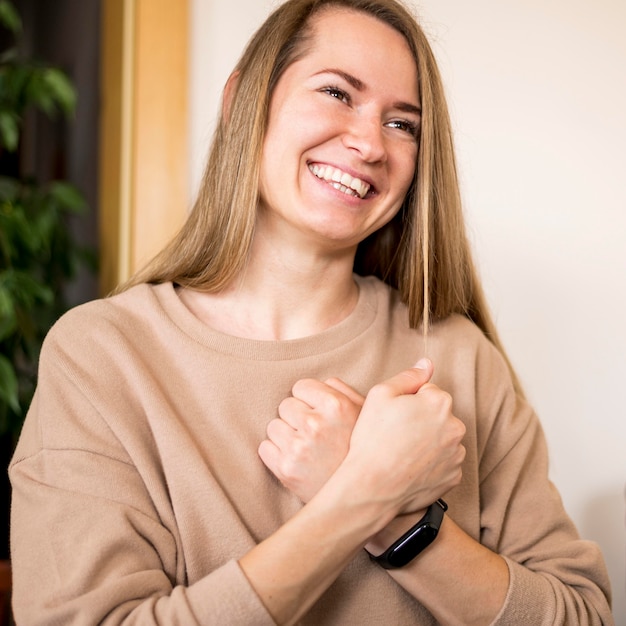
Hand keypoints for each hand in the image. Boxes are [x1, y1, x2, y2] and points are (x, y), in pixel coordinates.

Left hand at [258, 377, 363, 501]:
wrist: (360, 495)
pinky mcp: (286, 469)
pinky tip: (295, 460)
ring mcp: (298, 447)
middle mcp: (315, 424)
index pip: (301, 386)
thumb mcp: (364, 416)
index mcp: (335, 406)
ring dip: (285, 435)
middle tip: (313, 434)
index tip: (318, 413)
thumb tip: (322, 382)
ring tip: (306, 448)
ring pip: (273, 426)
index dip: (309, 399)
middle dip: (296, 417)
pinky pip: (265, 447)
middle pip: (285, 405)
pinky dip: (276, 453)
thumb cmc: (359, 450)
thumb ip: (344, 392)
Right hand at [341, 359, 465, 516]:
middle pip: (438, 415)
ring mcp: (456, 454)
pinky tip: (410, 467)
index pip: (427, 392)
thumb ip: (408, 376)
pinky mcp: (454, 477)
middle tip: (394, 434)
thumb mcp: (380, 394)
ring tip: (401, 453)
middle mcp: (455, 426)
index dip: (407, 402)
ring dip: (428, 442)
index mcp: (439, 402)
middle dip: (421, 420)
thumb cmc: (373, 438)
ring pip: (442, 439)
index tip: (393, 416)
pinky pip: (444, 463)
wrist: (372, 486)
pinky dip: (431, 464)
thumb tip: (426, 363)